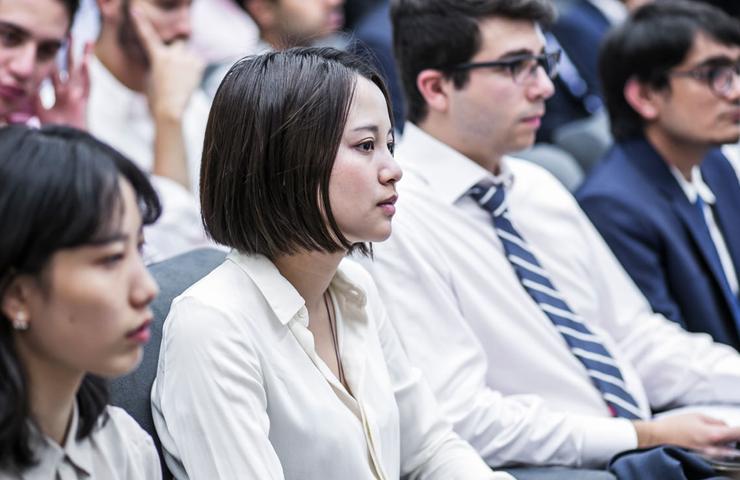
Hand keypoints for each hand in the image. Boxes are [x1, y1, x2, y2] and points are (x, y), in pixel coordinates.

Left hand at [35, 38, 91, 128]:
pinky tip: (87, 59)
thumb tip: (33, 84)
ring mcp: (78, 96)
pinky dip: (87, 72)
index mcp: (68, 97)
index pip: (60, 75)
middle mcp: (74, 94)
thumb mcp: (43, 113)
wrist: (69, 144)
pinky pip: (86, 84)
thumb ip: (39, 98)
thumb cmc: (58, 133)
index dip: (58, 63)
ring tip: (84, 40)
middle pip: (72, 68)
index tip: (57, 51)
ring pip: (79, 71)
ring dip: (80, 55)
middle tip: (72, 36)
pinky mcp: (83, 101)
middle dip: (71, 51)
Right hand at [130, 5, 203, 121]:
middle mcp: (172, 54)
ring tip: (182, 80)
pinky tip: (190, 80)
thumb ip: (157, 63)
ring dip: (187, 62)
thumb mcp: (149, 78)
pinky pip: (198, 61)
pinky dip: (195, 68)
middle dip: (177, 51)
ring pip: (189, 54)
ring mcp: (186, 59)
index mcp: (157, 57)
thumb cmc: (156, 99)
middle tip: (176, 69)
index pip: (147, 36)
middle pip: (178, 43)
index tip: (135, 10)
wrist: (170, 110)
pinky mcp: (198, 66)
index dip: (140, 22)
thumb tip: (163, 60)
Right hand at [634, 413, 739, 449]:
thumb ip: (715, 421)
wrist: (660, 436)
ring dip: (729, 443)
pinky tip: (715, 442)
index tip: (739, 427)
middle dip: (735, 436)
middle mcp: (714, 447)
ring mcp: (709, 453)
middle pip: (734, 443)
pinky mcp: (704, 456)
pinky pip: (718, 453)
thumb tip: (725, 425)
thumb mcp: (696, 415)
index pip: (737, 432)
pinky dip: (720, 448)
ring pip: (728, 449)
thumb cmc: (675, 425)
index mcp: (714, 434)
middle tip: (733, 429)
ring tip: (725, 435)